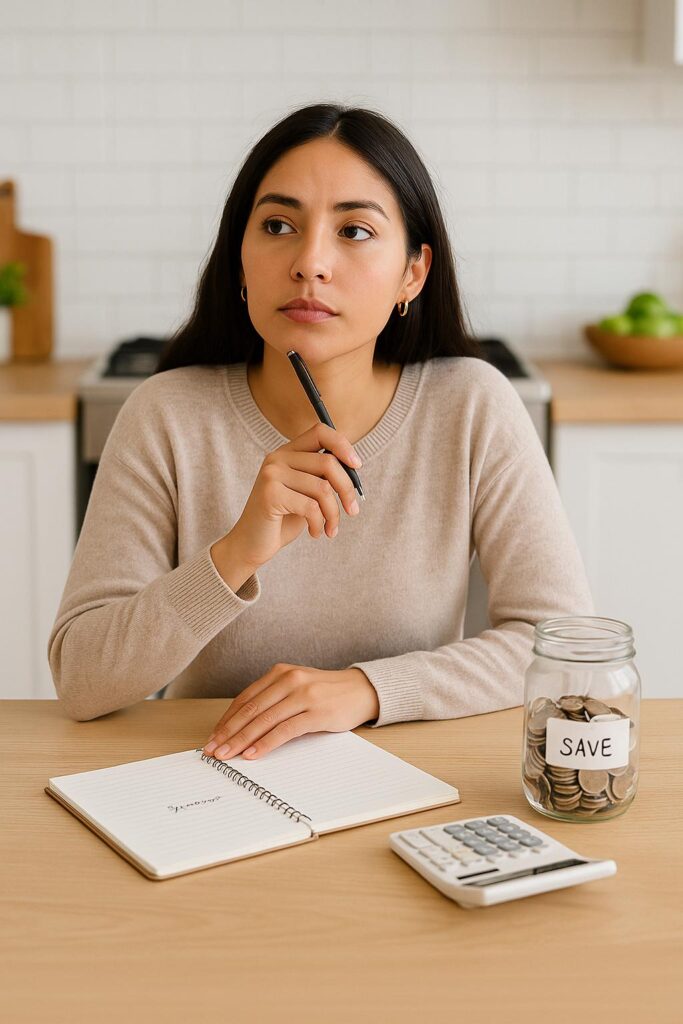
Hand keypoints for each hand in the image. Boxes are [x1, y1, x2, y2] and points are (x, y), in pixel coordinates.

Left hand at [201, 664, 379, 760]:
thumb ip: (273, 699)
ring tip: (227, 756)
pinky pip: (285, 730)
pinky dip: (265, 743)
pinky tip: (253, 754)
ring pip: (264, 721)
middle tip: (213, 750)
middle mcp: (289, 680)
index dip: (226, 719)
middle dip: (228, 732)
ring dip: (242, 741)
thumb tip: (242, 727)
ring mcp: (303, 695)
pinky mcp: (316, 712)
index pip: (246, 699)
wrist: (362, 690)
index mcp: (280, 672)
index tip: (213, 737)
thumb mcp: (296, 688)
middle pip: (251, 710)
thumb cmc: (326, 693)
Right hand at [226, 422, 362, 572]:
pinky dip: (320, 524)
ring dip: (334, 514)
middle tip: (353, 511)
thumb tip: (354, 468)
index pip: (320, 432)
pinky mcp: (270, 494)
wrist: (250, 545)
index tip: (357, 466)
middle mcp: (277, 458)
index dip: (343, 445)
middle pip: (328, 463)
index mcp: (287, 453)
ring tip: (330, 529)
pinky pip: (311, 507)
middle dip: (347, 490)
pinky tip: (315, 533)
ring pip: (323, 489)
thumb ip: (323, 477)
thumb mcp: (306, 494)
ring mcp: (271, 474)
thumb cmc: (282, 520)